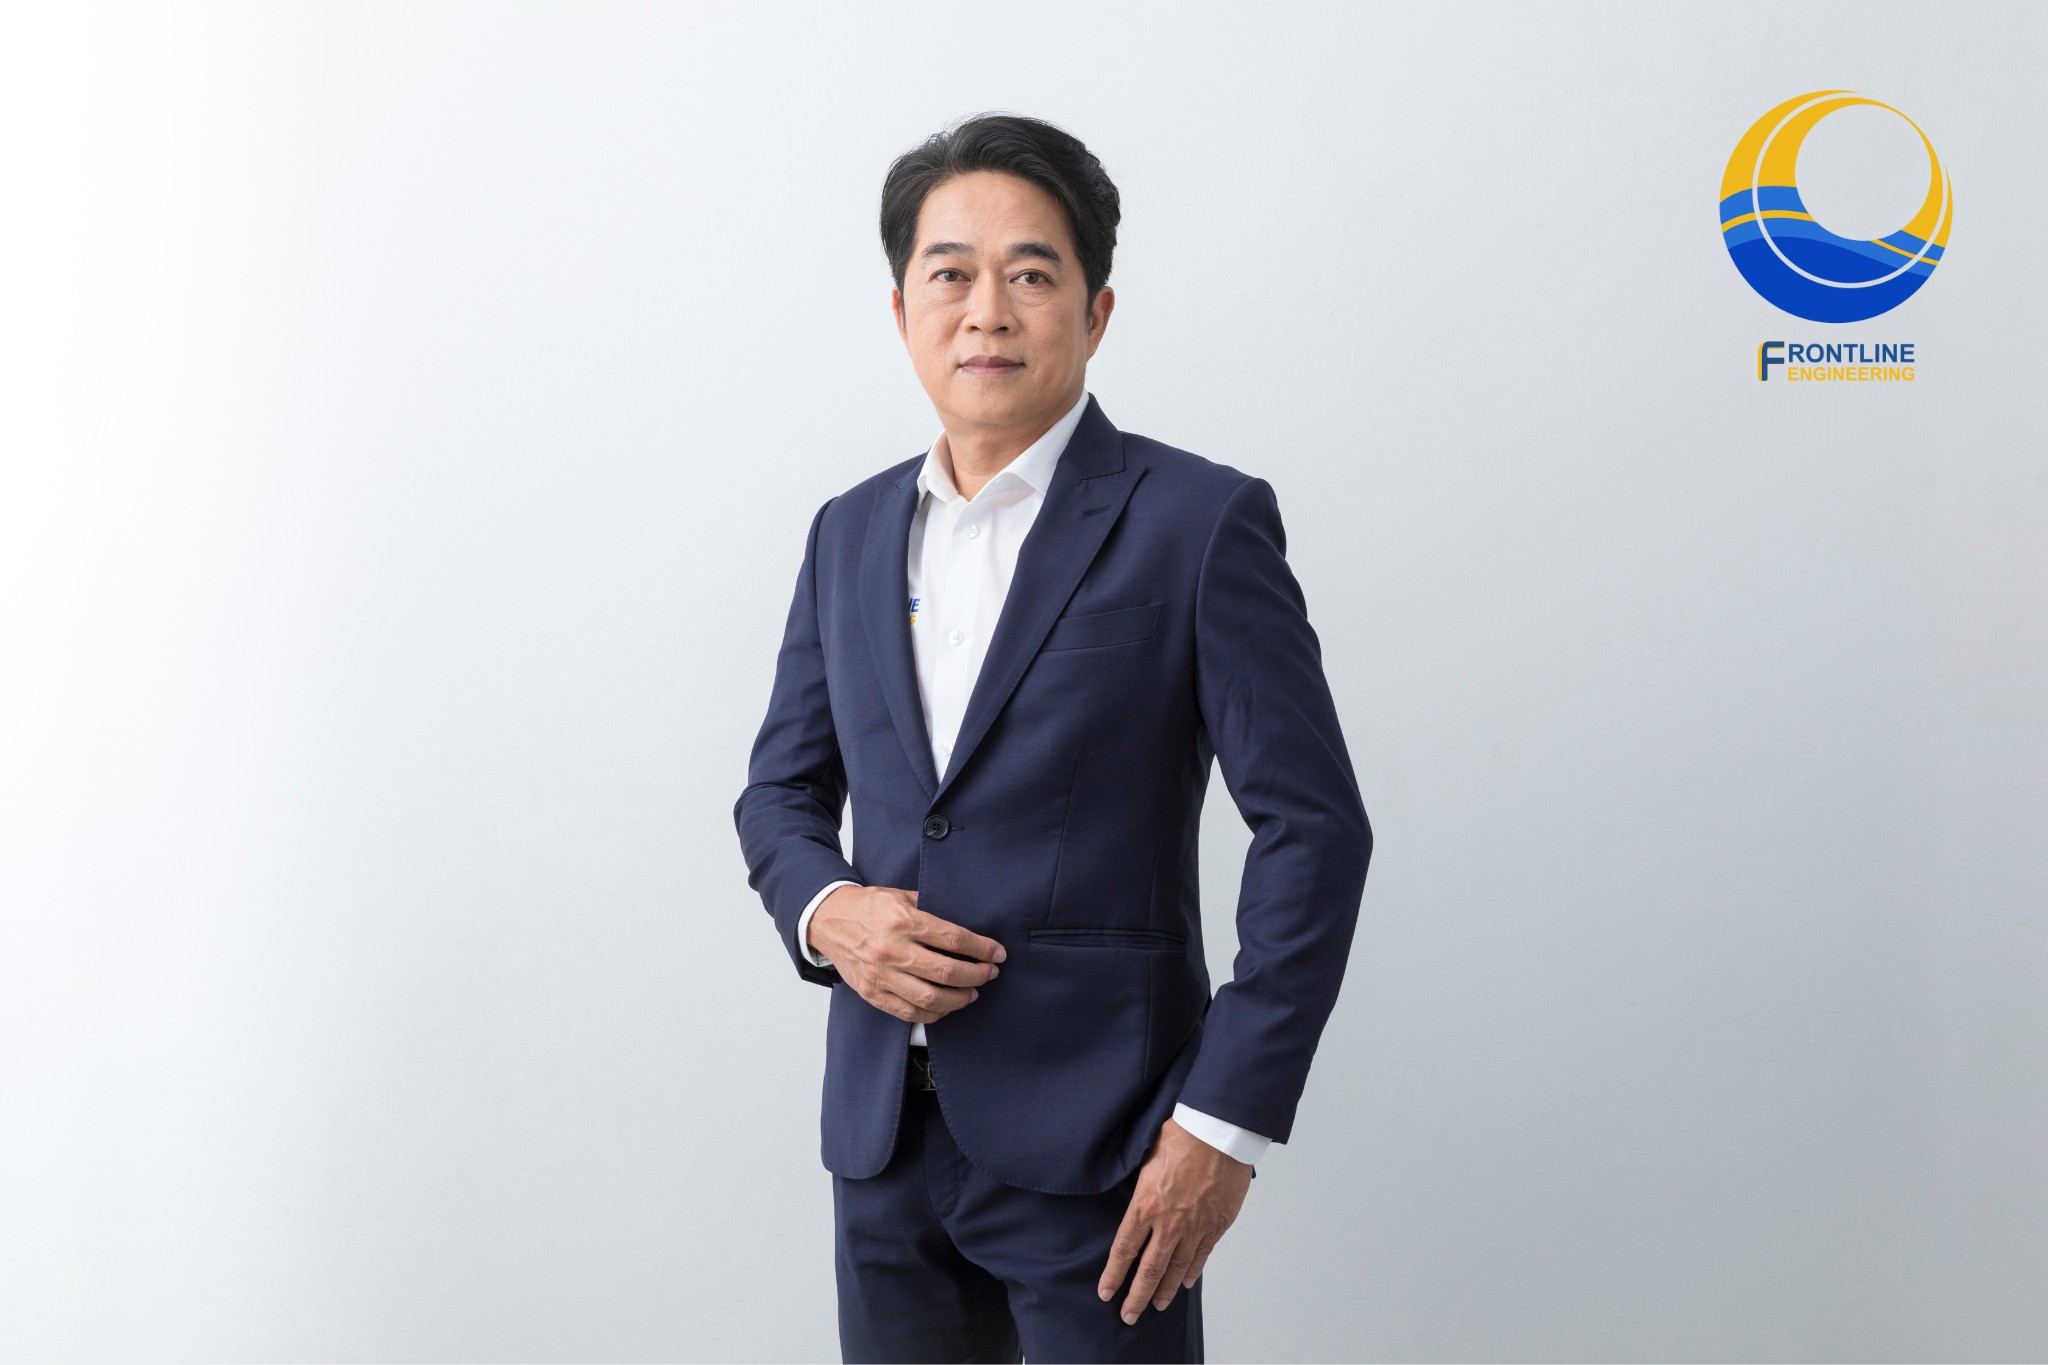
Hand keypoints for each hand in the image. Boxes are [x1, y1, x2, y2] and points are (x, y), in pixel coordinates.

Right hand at [808, 885, 1005, 1023]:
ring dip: (959, 998)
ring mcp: (881, 975)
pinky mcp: (872, 993)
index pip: (954, 939)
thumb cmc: (868, 907)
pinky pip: (908, 1013)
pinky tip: (946, 1006)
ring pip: (930, 998)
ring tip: (972, 992)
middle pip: (947, 972)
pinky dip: (933, 1014)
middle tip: (990, 973)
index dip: (982, 949)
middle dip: (977, 975)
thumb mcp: (902, 895)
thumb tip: (968, 927)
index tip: (997, 954)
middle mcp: (892, 950)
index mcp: (903, 921)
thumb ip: (933, 909)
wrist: (827, 919)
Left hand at [1098, 1116, 1252, 1323]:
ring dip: (1165, 1290)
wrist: (1219, 1132)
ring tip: (1157, 1306)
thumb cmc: (1181, 1136)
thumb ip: (1140, 1186)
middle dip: (1136, 1296)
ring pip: (1177, 1268)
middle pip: (1149, 1269)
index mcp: (1145, 1205)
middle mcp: (1168, 1223)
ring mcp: (1194, 1227)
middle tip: (1128, 1316)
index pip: (1124, 1250)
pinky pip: (1202, 1255)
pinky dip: (1193, 1271)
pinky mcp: (1217, 1224)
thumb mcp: (1146, 1157)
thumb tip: (1135, 1198)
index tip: (1106, 1293)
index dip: (1114, 1275)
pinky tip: (1186, 1282)